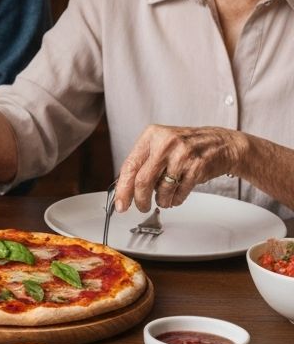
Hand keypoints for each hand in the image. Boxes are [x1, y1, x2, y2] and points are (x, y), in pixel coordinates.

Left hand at [115, 125, 241, 212]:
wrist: (221, 143)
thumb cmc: (187, 146)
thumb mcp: (161, 145)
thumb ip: (143, 162)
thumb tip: (124, 188)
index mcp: (151, 136)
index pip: (129, 166)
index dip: (123, 189)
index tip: (120, 203)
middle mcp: (165, 143)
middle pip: (143, 180)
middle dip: (140, 200)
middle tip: (141, 207)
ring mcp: (182, 155)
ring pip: (162, 189)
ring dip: (161, 201)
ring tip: (163, 199)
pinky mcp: (197, 167)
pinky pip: (179, 192)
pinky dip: (174, 200)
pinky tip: (175, 197)